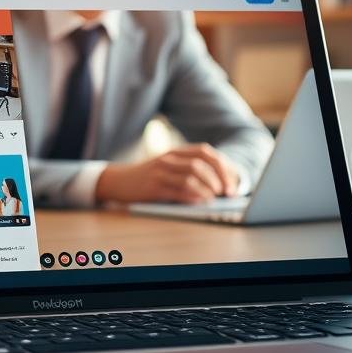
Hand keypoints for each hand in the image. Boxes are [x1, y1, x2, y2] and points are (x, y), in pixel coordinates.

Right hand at [95, 144, 241, 204]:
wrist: (119, 181)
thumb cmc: (149, 177)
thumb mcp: (168, 168)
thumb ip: (189, 171)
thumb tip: (220, 186)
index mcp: (176, 151)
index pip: (206, 152)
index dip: (223, 166)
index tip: (232, 182)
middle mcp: (169, 158)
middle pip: (202, 162)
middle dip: (220, 177)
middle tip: (228, 192)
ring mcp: (160, 171)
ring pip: (191, 174)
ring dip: (208, 187)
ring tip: (214, 198)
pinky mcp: (153, 186)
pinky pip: (177, 190)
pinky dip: (192, 196)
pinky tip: (200, 201)